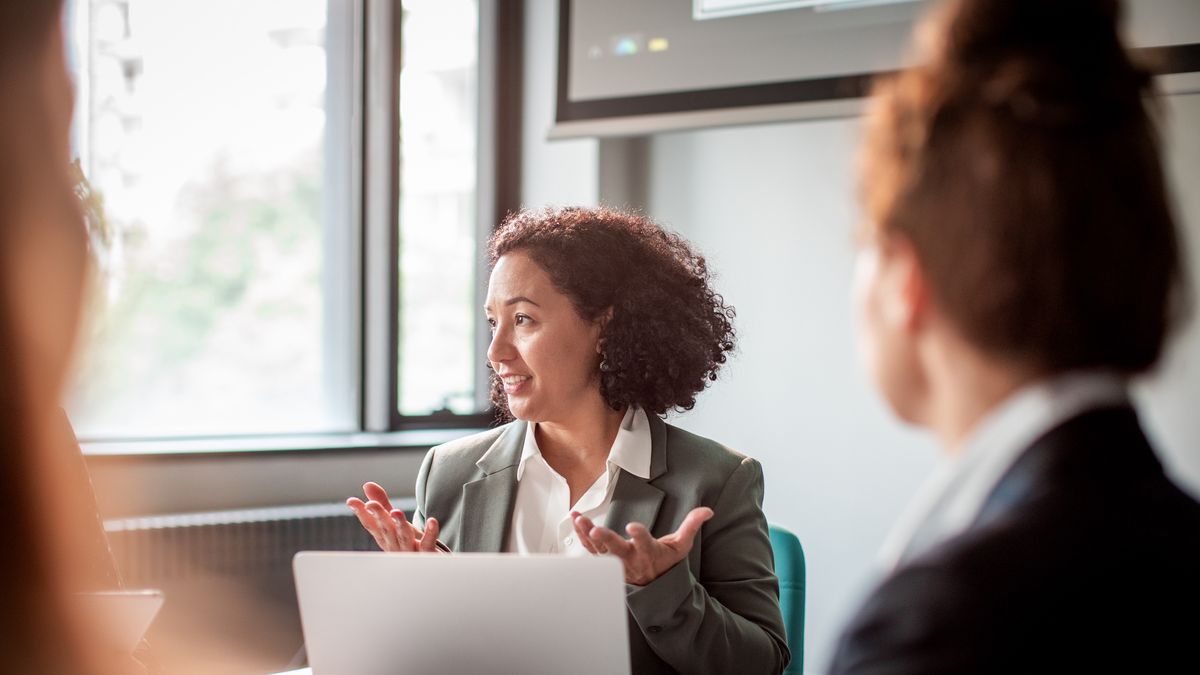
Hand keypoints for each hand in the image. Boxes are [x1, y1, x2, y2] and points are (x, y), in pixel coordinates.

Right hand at [346, 481, 440, 552]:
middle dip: (378, 516)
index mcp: (385, 537)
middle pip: (386, 529)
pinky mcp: (427, 553)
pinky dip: (430, 533)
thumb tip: (367, 484)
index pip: (371, 524)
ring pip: (404, 537)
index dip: (361, 513)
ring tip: (396, 512)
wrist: (429, 564)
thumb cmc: (408, 542)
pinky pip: (428, 544)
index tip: (351, 501)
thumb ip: (382, 504)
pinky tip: (432, 521)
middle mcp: (395, 545)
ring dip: (399, 525)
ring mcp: (410, 551)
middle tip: (371, 504)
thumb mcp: (394, 522)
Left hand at [571, 507, 713, 584]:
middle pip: (617, 551)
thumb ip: (691, 526)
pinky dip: (582, 536)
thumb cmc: (666, 562)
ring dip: (587, 535)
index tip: (632, 526)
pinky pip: (590, 550)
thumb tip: (708, 511)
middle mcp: (631, 559)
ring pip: (599, 550)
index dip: (639, 536)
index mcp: (650, 553)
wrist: (652, 586)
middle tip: (596, 531)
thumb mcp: (681, 546)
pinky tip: (576, 521)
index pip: (645, 544)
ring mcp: (615, 562)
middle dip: (606, 540)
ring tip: (580, 520)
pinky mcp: (605, 560)